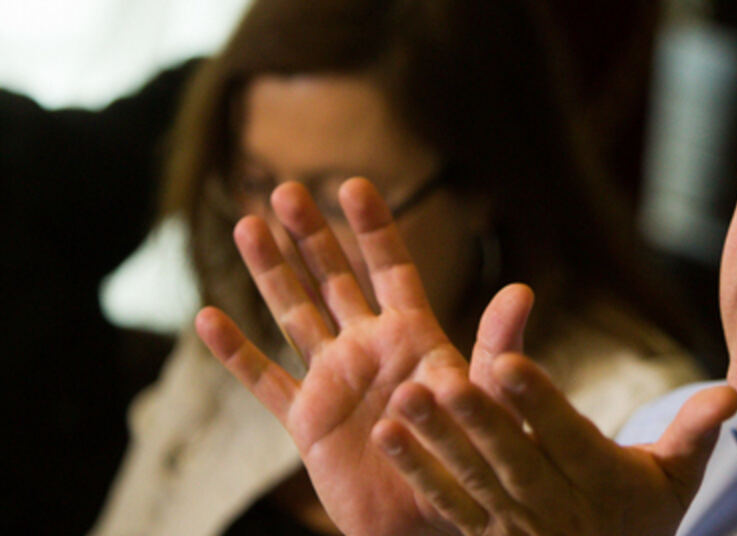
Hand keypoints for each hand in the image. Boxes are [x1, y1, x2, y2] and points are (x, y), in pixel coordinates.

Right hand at [195, 178, 532, 534]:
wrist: (428, 518)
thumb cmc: (470, 457)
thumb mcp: (486, 398)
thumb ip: (497, 346)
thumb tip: (523, 291)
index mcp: (413, 336)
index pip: (391, 269)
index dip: (373, 228)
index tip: (354, 184)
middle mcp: (369, 349)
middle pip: (334, 279)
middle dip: (311, 236)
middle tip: (287, 188)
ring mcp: (333, 381)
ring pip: (293, 315)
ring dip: (270, 272)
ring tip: (247, 224)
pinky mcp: (307, 421)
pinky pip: (265, 381)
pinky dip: (236, 353)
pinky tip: (208, 318)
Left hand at [371, 350, 736, 535]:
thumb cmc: (644, 520)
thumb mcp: (678, 482)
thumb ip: (695, 434)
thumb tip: (730, 393)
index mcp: (601, 478)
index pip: (565, 435)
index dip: (536, 401)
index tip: (507, 361)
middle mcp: (553, 500)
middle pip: (512, 456)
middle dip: (477, 419)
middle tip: (441, 379)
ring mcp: (514, 521)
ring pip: (472, 477)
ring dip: (436, 440)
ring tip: (403, 400)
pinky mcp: (485, 533)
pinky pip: (448, 504)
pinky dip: (419, 473)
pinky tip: (387, 438)